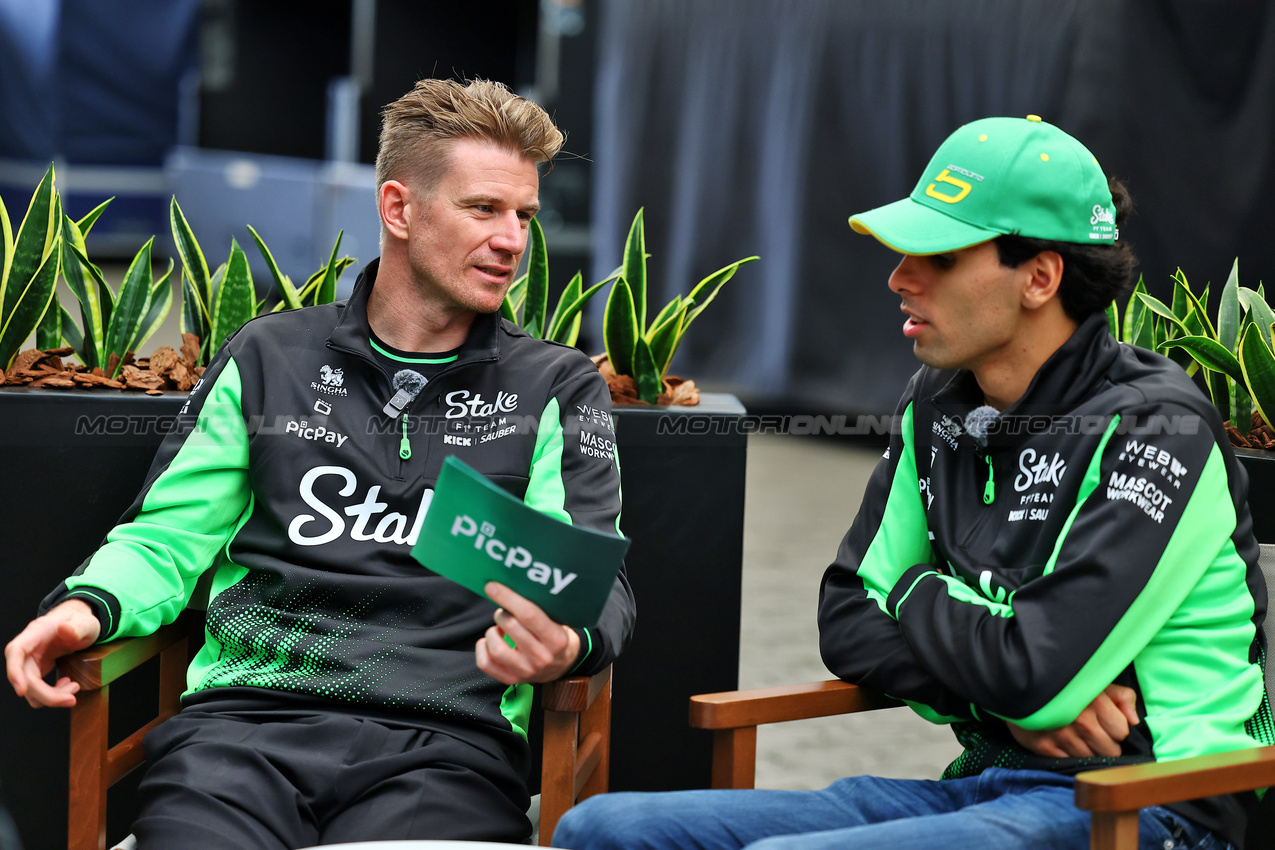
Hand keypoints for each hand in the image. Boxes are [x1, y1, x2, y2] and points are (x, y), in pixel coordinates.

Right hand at [5, 599, 100, 707]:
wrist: (79, 626)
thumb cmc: (79, 622)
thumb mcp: (86, 622)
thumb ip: (78, 626)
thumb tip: (65, 629)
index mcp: (36, 632)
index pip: (15, 651)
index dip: (14, 671)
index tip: (22, 690)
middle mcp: (28, 648)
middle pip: (24, 678)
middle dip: (46, 694)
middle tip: (71, 699)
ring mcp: (30, 661)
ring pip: (30, 689)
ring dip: (51, 697)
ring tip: (74, 687)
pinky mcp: (36, 671)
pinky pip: (37, 690)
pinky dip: (52, 695)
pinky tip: (67, 685)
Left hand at [475, 583, 580, 684]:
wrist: (564, 665)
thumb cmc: (557, 636)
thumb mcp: (558, 622)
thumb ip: (540, 609)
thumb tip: (512, 586)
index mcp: (556, 639)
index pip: (529, 615)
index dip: (508, 598)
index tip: (493, 586)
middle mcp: (541, 657)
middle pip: (511, 626)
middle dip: (502, 613)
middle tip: (505, 611)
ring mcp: (526, 671)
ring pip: (496, 648)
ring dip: (492, 632)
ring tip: (499, 628)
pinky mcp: (512, 680)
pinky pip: (485, 663)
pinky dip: (482, 648)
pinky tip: (491, 641)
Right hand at [1007, 684, 1139, 757]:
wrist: (1016, 685)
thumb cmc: (1063, 684)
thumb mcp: (1095, 681)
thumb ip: (1122, 697)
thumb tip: (1135, 721)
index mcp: (1096, 702)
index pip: (1122, 732)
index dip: (1115, 728)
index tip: (1103, 721)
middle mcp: (1081, 721)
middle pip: (1110, 750)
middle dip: (1104, 742)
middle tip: (1090, 730)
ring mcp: (1062, 736)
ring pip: (1092, 759)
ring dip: (1087, 750)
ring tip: (1076, 736)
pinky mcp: (1045, 747)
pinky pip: (1071, 762)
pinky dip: (1069, 755)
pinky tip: (1063, 742)